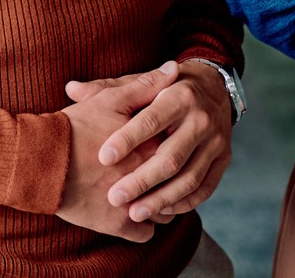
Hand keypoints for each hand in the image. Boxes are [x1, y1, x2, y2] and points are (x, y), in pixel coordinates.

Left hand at [64, 59, 233, 223]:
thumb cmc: (164, 91)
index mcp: (179, 95)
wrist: (213, 90)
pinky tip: (160, 212)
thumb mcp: (138, 83)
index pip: (151, 120)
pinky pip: (204, 188)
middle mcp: (201, 118)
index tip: (103, 158)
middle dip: (141, 180)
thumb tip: (71, 89)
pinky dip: (183, 203)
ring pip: (188, 177)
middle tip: (114, 196)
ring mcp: (216, 141)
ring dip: (160, 199)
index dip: (127, 140)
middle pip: (171, 156)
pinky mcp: (223, 160)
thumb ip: (106, 89)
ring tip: (134, 212)